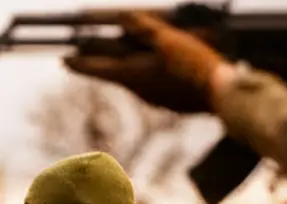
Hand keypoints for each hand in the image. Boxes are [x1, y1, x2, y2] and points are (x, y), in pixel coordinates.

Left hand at [63, 11, 228, 113]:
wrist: (223, 94)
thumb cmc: (195, 66)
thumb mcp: (168, 40)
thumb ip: (144, 28)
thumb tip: (123, 16)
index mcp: (134, 75)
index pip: (98, 69)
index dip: (79, 64)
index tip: (64, 60)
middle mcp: (139, 91)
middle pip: (115, 75)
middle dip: (100, 65)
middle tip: (84, 58)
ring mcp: (155, 100)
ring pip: (134, 82)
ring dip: (126, 70)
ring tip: (120, 62)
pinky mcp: (170, 104)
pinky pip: (151, 88)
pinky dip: (147, 77)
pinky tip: (156, 72)